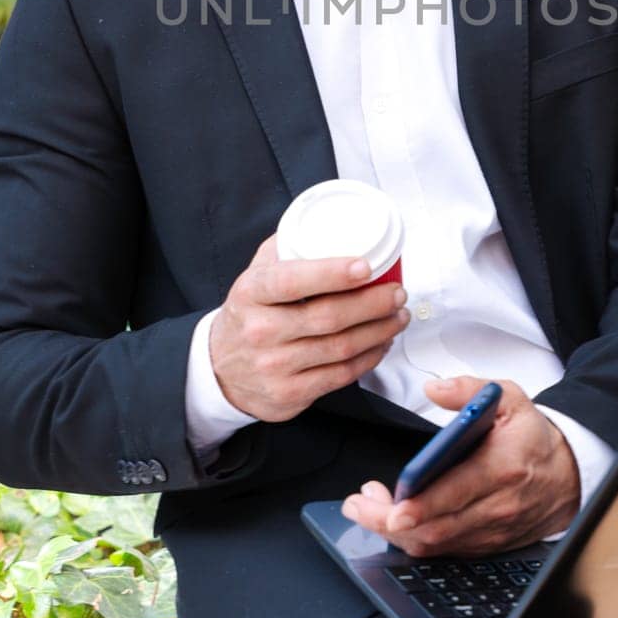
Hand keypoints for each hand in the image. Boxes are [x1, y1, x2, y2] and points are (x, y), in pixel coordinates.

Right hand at [209, 233, 409, 421]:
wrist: (220, 369)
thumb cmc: (249, 314)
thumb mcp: (255, 274)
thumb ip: (286, 247)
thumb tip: (328, 222)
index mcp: (251, 292)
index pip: (292, 280)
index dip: (332, 273)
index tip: (365, 266)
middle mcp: (260, 330)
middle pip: (328, 317)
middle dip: (372, 303)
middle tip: (397, 292)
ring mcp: (274, 366)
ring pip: (341, 348)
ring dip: (379, 330)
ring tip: (397, 315)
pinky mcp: (289, 394)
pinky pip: (340, 376)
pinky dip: (369, 358)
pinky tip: (381, 343)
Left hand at [340, 375, 579, 556]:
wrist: (568, 475)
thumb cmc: (533, 436)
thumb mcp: (509, 398)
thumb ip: (470, 389)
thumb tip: (435, 389)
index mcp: (502, 468)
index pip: (456, 493)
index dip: (421, 506)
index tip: (393, 507)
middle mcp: (496, 506)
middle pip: (437, 527)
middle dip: (389, 522)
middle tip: (358, 506)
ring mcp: (491, 531)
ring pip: (436, 543)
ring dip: (396, 531)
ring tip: (368, 508)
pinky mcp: (486, 545)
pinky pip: (445, 551)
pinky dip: (415, 539)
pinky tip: (394, 520)